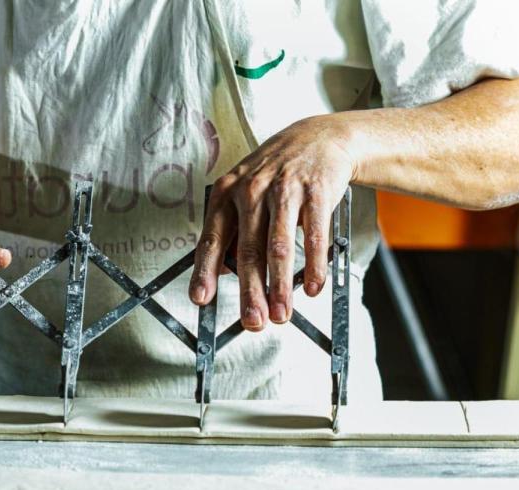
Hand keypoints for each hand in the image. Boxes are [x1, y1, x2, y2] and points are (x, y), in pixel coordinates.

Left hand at [189, 116, 354, 330]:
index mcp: (227, 194)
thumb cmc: (275, 174)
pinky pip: (314, 236)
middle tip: (252, 321)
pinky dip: (314, 266)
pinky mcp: (316, 192)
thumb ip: (234, 229)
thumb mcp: (245, 192)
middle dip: (250, 292)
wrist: (317, 139)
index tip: (201, 299)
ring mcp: (284, 190)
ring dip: (280, 286)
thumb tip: (224, 272)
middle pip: (248, 251)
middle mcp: (251, 190)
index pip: (212, 239)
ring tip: (282, 313)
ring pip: (279, 247)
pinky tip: (313, 287)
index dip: (205, 271)